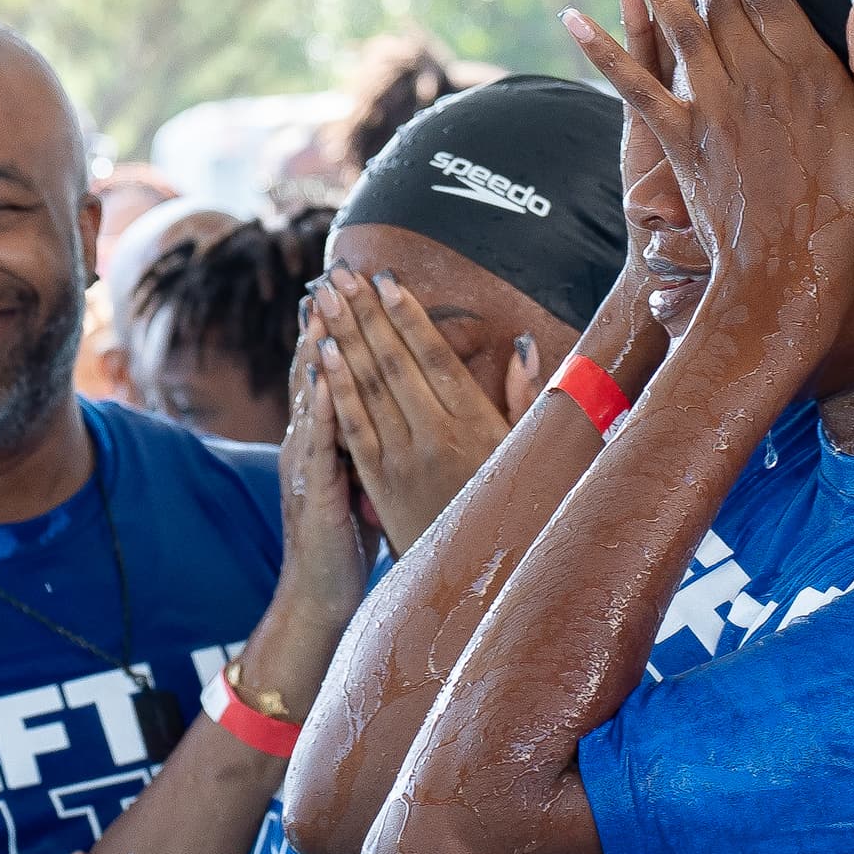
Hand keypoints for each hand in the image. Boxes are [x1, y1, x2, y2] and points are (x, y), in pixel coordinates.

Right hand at [263, 316, 377, 625]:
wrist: (320, 596)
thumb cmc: (352, 539)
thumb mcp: (367, 479)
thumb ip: (373, 439)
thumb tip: (393, 406)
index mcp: (328, 436)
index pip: (335, 370)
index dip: (344, 329)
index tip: (357, 286)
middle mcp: (312, 441)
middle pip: (318, 370)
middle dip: (328, 321)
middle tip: (334, 276)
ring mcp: (308, 463)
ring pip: (312, 396)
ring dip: (317, 350)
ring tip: (325, 307)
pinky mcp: (313, 490)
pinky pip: (316, 441)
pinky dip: (319, 407)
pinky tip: (325, 376)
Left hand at [307, 264, 522, 552]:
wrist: (481, 581)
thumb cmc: (518, 510)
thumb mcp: (532, 453)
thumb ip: (529, 396)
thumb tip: (520, 342)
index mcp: (476, 425)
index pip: (434, 355)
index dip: (407, 314)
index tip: (385, 277)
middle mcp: (435, 438)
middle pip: (392, 361)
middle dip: (362, 312)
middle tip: (339, 272)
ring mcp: (402, 461)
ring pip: (366, 387)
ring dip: (340, 336)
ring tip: (322, 298)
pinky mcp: (378, 483)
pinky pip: (352, 426)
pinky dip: (335, 388)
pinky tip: (321, 354)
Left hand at [561, 0, 853, 379]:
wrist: (791, 283)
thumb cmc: (853, 221)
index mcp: (810, 75)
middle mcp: (756, 81)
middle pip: (720, 1)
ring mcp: (713, 109)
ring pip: (676, 25)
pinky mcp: (680, 142)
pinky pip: (634, 86)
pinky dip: (602, 49)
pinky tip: (575, 17)